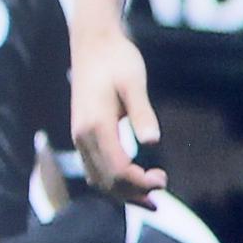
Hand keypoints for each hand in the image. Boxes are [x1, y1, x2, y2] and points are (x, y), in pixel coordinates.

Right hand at [69, 22, 165, 206]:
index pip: (116, 169)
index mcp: (95, 126)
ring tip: (149, 200)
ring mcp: (79, 136)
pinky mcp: (82, 134)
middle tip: (161, 196)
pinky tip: (131, 183)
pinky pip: (94, 168)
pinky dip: (112, 182)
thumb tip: (153, 141)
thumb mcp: (135, 82)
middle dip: (132, 194)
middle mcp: (82, 136)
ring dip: (122, 193)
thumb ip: (142, 112)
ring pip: (97, 178)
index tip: (163, 181)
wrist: (93, 43)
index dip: (139, 183)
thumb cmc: (118, 60)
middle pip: (105, 181)